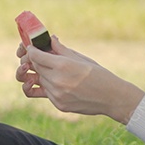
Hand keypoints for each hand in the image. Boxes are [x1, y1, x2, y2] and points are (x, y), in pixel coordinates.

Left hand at [17, 37, 143, 123]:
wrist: (112, 98)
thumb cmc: (99, 75)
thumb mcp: (81, 58)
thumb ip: (61, 49)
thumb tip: (50, 39)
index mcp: (63, 65)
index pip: (35, 56)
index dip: (31, 50)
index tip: (32, 47)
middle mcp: (57, 80)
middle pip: (35, 67)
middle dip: (36, 61)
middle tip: (41, 57)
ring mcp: (56, 95)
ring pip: (39, 81)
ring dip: (42, 74)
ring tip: (52, 71)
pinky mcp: (58, 105)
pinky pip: (45, 93)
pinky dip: (49, 87)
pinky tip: (59, 83)